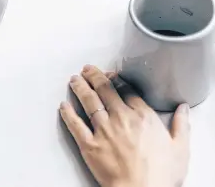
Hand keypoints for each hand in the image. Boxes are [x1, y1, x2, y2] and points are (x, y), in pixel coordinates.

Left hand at [60, 65, 189, 186]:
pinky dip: (68, 113)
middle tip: (87, 70)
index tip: (111, 75)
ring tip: (75, 80)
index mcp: (142, 116)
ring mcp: (103, 130)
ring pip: (88, 101)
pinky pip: (75, 124)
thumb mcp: (180, 149)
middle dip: (94, 76)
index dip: (116, 79)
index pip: (126, 90)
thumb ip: (181, 125)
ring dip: (80, 87)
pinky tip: (63, 105)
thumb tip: (183, 109)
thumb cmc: (161, 176)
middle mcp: (120, 118)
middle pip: (104, 90)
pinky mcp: (89, 144)